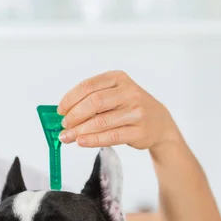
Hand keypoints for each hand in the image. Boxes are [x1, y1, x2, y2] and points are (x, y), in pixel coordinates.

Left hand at [57, 70, 180, 150]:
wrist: (160, 123)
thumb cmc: (130, 108)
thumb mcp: (115, 95)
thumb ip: (93, 100)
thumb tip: (65, 114)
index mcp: (118, 78)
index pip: (88, 86)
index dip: (70, 99)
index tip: (60, 110)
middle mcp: (129, 92)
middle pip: (94, 103)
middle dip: (74, 116)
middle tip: (64, 126)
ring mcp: (136, 112)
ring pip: (100, 122)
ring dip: (79, 131)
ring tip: (67, 137)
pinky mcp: (139, 131)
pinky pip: (110, 136)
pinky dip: (92, 140)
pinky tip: (81, 142)